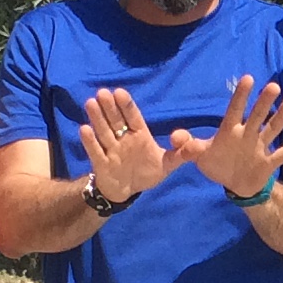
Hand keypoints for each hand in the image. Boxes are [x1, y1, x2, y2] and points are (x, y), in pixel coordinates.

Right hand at [77, 87, 175, 201]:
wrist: (127, 190)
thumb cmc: (147, 172)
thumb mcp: (167, 164)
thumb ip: (181, 154)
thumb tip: (198, 146)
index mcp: (139, 135)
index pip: (133, 118)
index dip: (126, 106)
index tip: (119, 92)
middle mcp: (123, 140)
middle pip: (116, 121)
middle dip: (110, 108)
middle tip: (103, 92)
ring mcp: (111, 150)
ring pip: (104, 132)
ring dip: (97, 118)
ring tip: (91, 103)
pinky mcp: (101, 164)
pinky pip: (95, 151)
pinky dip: (90, 141)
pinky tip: (84, 128)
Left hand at [167, 75, 282, 199]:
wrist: (235, 185)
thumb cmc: (217, 164)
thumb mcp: (199, 156)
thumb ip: (188, 146)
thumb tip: (174, 137)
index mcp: (230, 131)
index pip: (235, 110)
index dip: (241, 96)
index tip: (248, 79)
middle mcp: (248, 135)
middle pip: (257, 116)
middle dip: (264, 102)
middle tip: (273, 86)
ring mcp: (260, 147)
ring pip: (273, 129)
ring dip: (282, 116)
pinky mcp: (269, 162)